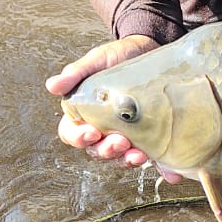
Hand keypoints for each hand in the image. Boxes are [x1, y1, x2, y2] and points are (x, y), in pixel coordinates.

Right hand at [45, 36, 183, 181]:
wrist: (150, 49)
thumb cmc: (118, 57)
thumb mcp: (97, 60)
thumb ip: (76, 73)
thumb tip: (52, 85)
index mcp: (84, 114)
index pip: (72, 134)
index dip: (79, 138)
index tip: (92, 132)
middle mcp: (103, 129)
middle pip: (97, 151)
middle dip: (107, 150)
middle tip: (120, 142)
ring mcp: (127, 136)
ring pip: (121, 158)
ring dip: (128, 160)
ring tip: (140, 154)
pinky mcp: (149, 138)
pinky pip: (153, 158)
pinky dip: (160, 168)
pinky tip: (169, 172)